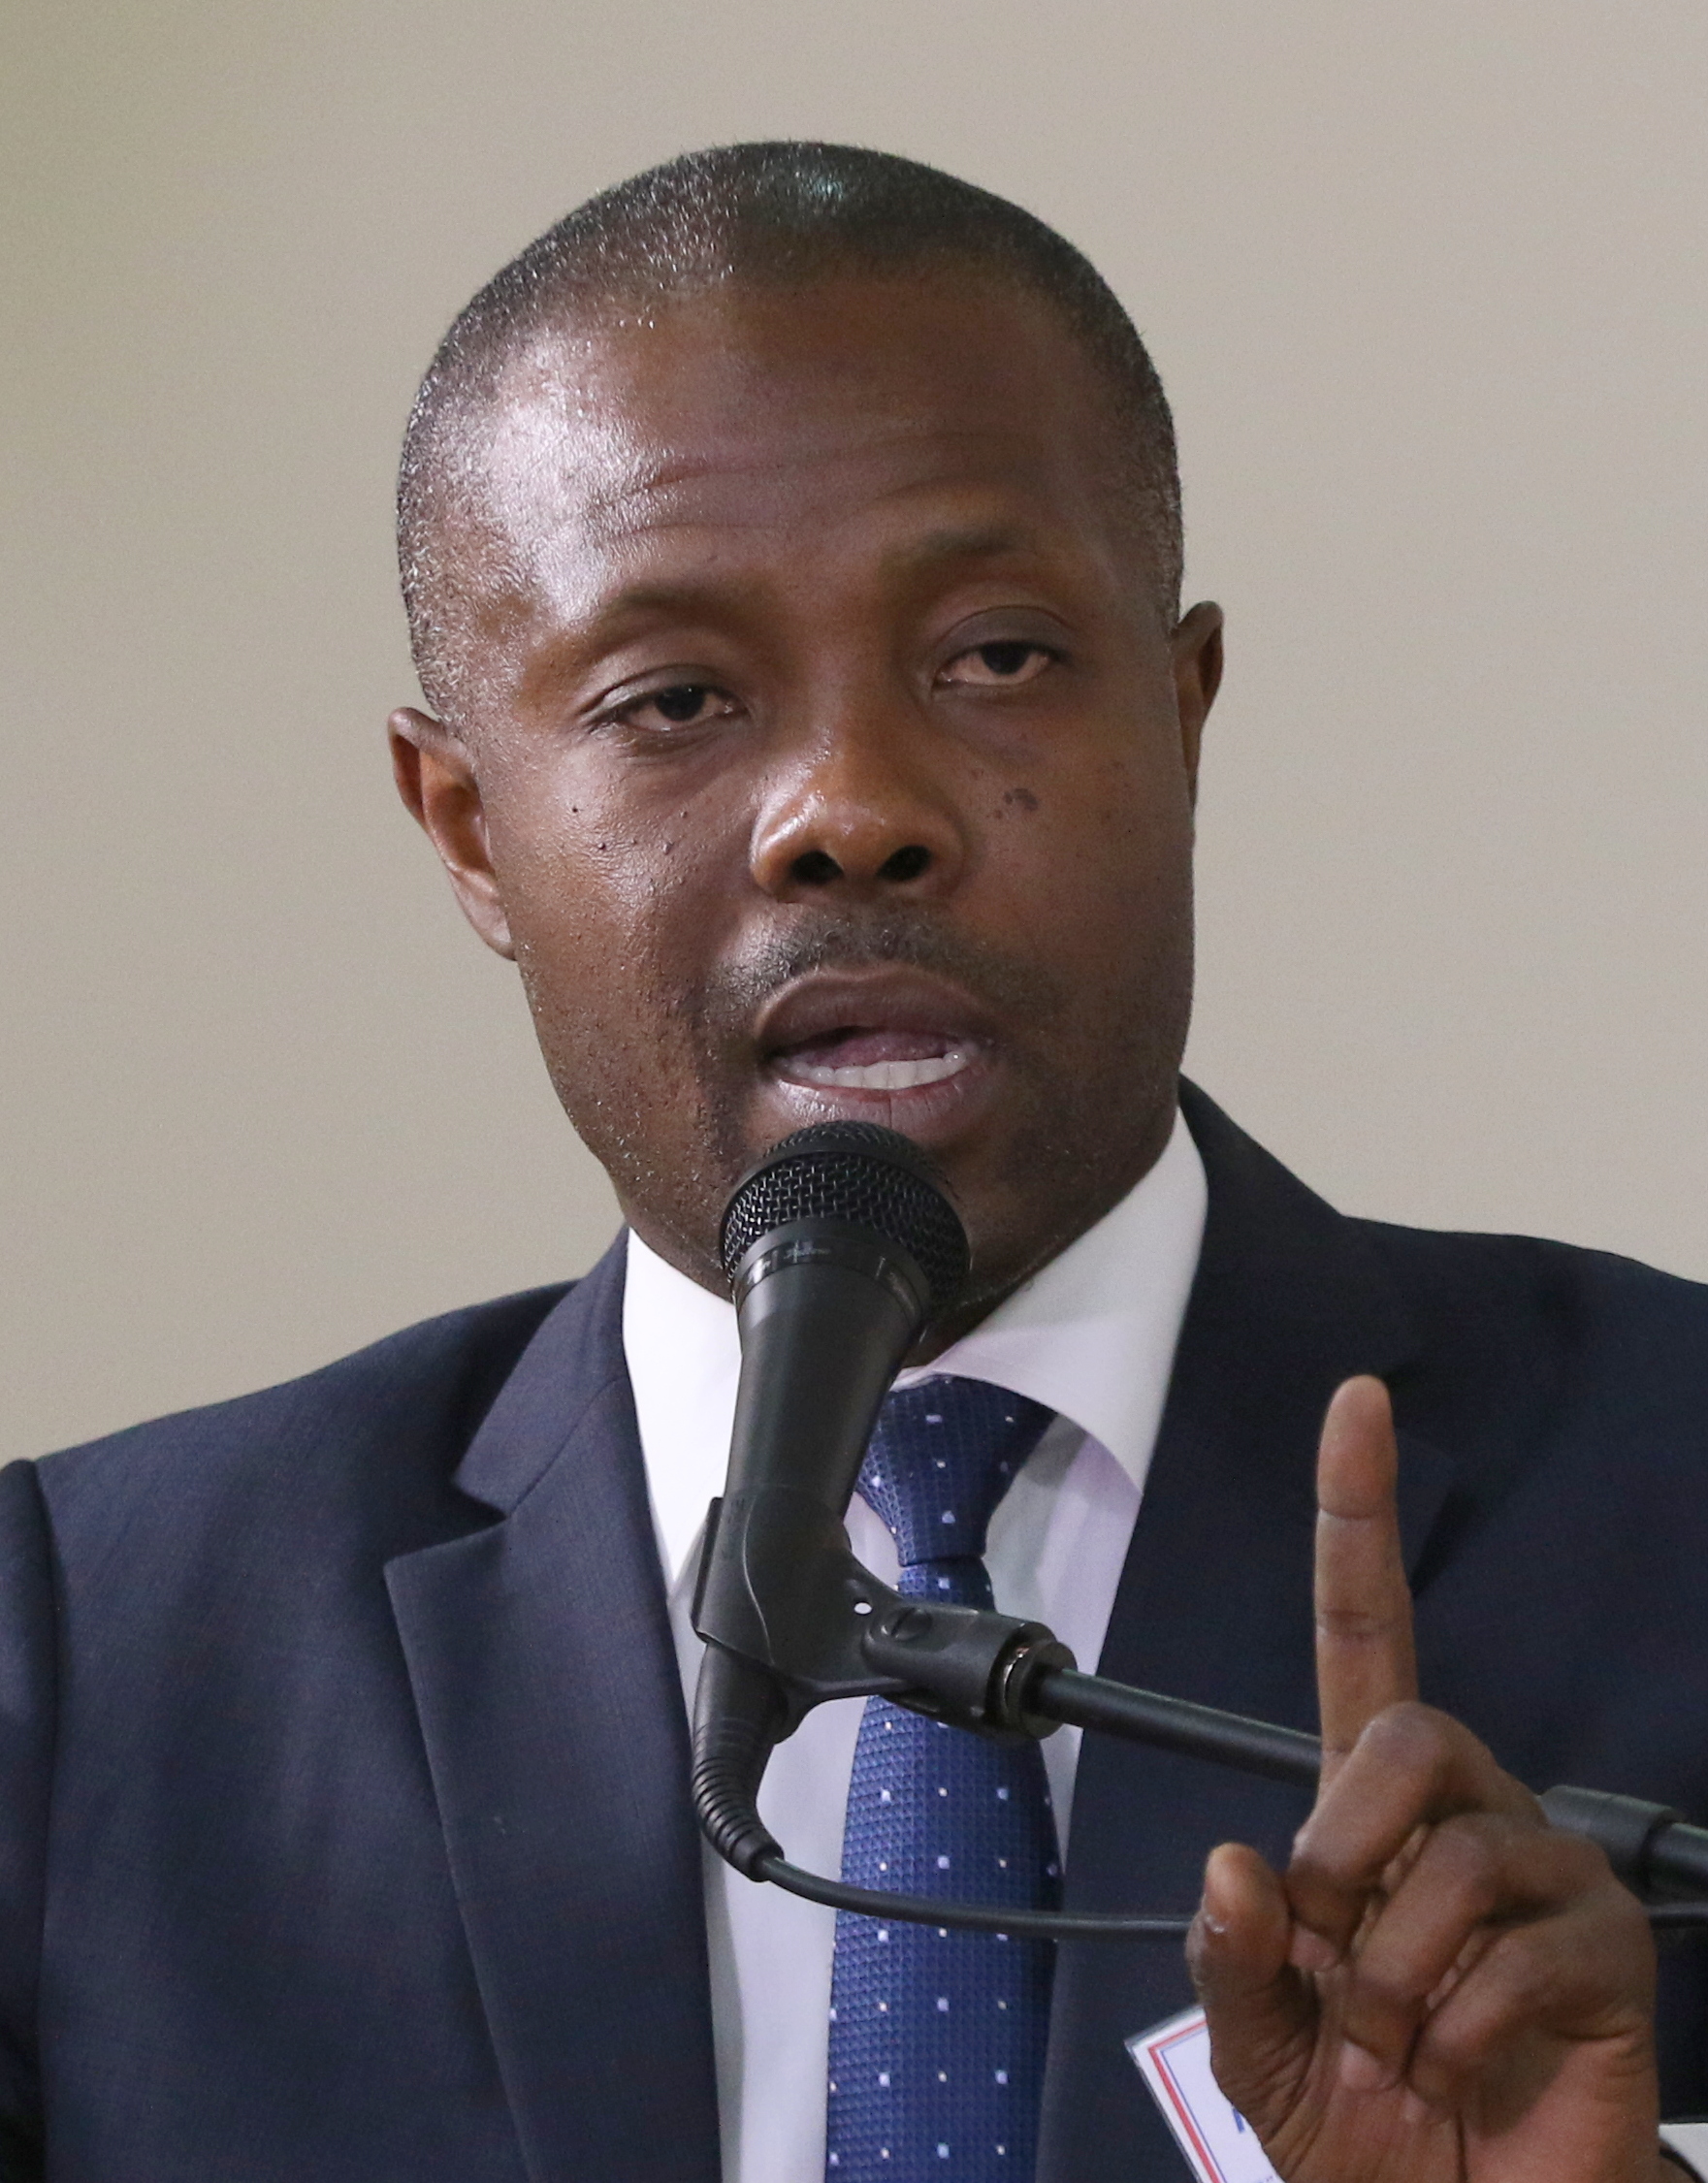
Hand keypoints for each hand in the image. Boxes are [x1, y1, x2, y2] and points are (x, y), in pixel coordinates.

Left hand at [1187, 1376, 1663, 2182]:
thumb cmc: (1366, 2129)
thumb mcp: (1260, 2049)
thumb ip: (1234, 1962)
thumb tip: (1242, 1862)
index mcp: (1371, 1814)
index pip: (1364, 1634)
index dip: (1360, 1517)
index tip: (1359, 1399)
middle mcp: (1465, 1817)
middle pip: (1409, 1730)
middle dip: (1348, 1844)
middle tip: (1333, 1955)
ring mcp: (1545, 1879)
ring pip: (1455, 1858)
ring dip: (1394, 1980)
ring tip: (1403, 2045)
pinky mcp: (1609, 1956)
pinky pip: (1521, 1956)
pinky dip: (1459, 2038)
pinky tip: (1466, 2074)